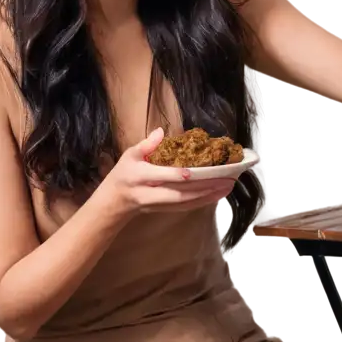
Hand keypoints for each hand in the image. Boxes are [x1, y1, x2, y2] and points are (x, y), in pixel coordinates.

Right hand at [98, 127, 235, 218]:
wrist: (114, 202)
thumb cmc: (123, 174)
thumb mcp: (129, 156)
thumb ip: (146, 144)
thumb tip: (161, 131)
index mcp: (139, 176)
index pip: (162, 176)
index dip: (179, 175)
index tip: (197, 170)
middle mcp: (150, 193)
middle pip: (180, 193)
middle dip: (204, 188)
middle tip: (225, 180)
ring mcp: (159, 205)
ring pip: (186, 203)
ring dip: (208, 196)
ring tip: (227, 187)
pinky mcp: (165, 210)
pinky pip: (186, 207)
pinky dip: (203, 202)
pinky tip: (217, 196)